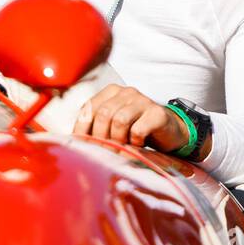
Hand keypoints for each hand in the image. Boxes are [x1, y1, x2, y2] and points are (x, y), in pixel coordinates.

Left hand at [73, 84, 189, 152]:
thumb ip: (95, 128)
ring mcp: (143, 100)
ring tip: (122, 149)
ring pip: (119, 120)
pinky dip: (135, 142)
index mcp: (111, 92)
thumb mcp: (113, 127)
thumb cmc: (136, 130)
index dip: (82, 129)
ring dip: (118, 141)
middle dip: (100, 138)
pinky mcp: (157, 113)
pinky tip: (138, 145)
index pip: (88, 108)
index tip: (82, 146)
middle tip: (104, 153)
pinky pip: (138, 129)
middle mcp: (126, 92)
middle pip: (103, 114)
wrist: (170, 132)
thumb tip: (73, 143)